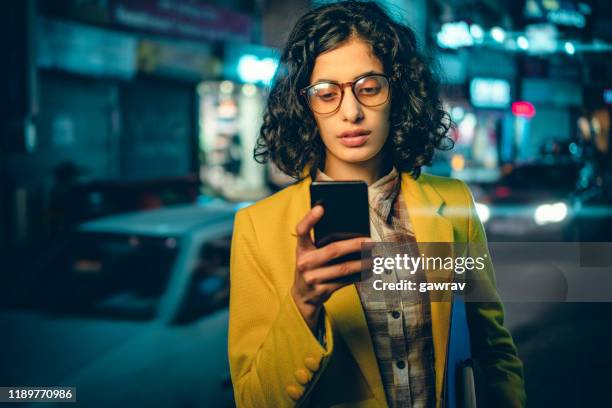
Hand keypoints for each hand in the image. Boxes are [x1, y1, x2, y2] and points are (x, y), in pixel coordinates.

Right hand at [291, 205, 369, 331]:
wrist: (303, 296)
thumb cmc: (310, 268)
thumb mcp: (309, 254)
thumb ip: (320, 243)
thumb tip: (349, 232)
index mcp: (301, 249)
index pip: (302, 230)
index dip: (309, 218)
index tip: (321, 208)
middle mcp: (304, 262)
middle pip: (333, 250)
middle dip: (354, 245)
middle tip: (370, 240)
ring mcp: (312, 278)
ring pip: (343, 268)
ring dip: (362, 262)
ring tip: (374, 257)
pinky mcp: (322, 290)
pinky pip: (345, 281)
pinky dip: (359, 275)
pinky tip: (368, 271)